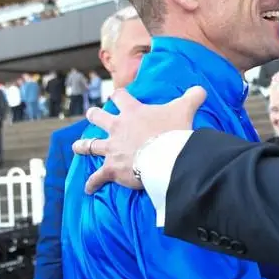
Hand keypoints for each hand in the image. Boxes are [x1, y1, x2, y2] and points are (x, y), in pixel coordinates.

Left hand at [72, 86, 206, 192]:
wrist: (163, 156)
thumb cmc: (172, 131)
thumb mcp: (184, 109)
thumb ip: (193, 97)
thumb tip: (201, 89)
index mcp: (132, 112)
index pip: (121, 97)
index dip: (119, 95)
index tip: (117, 95)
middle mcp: (117, 128)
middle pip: (98, 118)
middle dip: (95, 115)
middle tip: (93, 114)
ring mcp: (112, 149)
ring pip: (90, 146)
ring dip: (82, 146)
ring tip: (76, 146)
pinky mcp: (111, 169)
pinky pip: (97, 177)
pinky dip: (92, 183)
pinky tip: (88, 189)